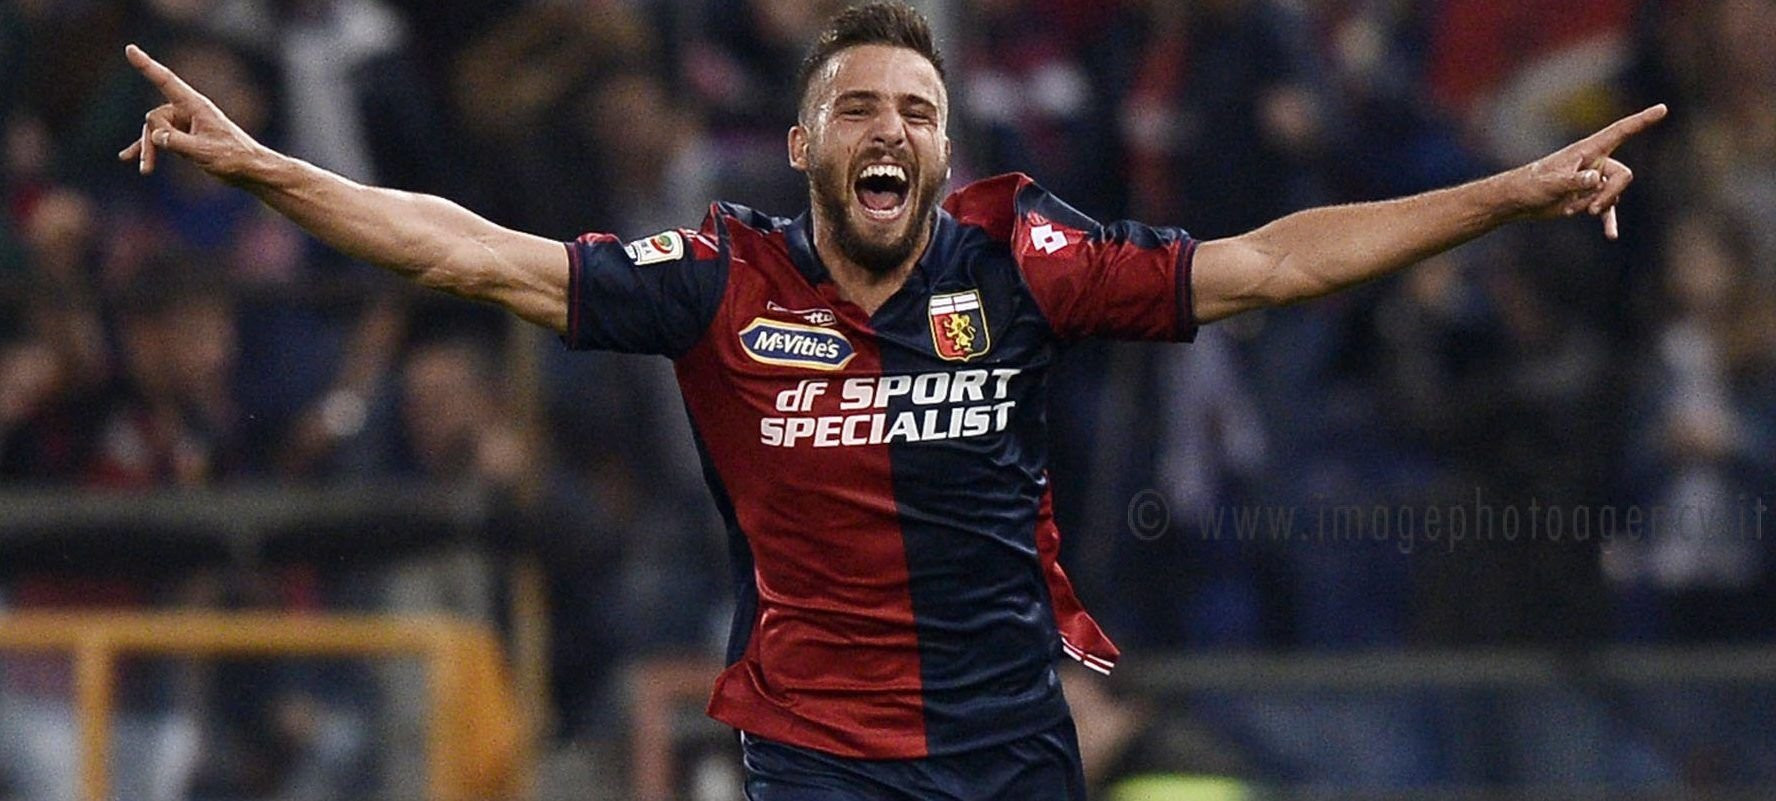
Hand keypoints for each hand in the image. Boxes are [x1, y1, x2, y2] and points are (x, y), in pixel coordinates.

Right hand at [116, 44, 267, 181]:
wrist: (251, 170)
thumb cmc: (233, 158)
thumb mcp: (203, 152)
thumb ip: (176, 142)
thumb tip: (155, 135)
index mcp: (196, 106)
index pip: (166, 81)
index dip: (147, 66)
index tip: (130, 50)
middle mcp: (189, 111)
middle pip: (155, 117)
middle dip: (152, 139)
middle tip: (153, 163)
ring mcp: (185, 124)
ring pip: (155, 130)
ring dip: (148, 149)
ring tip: (145, 170)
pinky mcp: (184, 137)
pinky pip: (160, 139)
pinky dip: (146, 148)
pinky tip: (126, 157)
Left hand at [1506, 104, 1666, 239]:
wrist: (1519, 200)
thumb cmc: (1531, 185)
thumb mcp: (1552, 182)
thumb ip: (1574, 180)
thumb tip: (1595, 179)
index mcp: (1588, 150)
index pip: (1621, 131)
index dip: (1642, 120)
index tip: (1662, 108)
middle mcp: (1595, 163)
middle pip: (1623, 176)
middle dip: (1611, 194)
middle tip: (1592, 209)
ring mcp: (1593, 181)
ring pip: (1614, 194)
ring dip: (1597, 206)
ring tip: (1571, 210)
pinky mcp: (1588, 198)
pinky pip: (1607, 210)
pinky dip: (1608, 221)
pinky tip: (1610, 235)